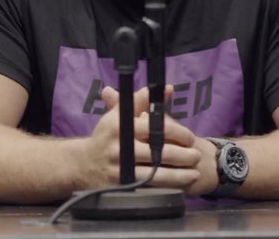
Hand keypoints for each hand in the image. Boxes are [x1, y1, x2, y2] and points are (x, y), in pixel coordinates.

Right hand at [77, 85, 203, 190]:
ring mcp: (120, 170)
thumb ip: (143, 100)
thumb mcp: (120, 115)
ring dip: (179, 175)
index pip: (155, 128)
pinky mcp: (121, 187)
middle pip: (158, 153)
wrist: (82, 164)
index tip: (190, 137)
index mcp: (121, 126)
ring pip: (156, 175)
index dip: (177, 133)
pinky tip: (179, 187)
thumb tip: (167, 88)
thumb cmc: (107, 136)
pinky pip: (149, 189)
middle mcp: (120, 148)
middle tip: (197, 156)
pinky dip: (166, 188)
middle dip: (182, 156)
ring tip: (195, 173)